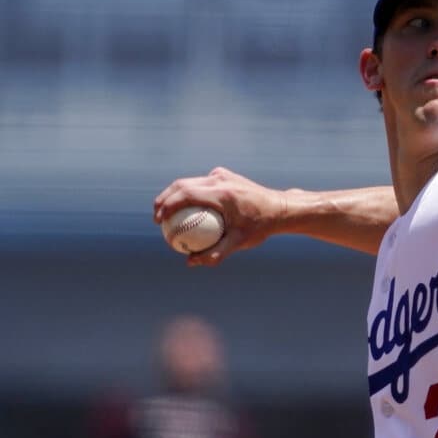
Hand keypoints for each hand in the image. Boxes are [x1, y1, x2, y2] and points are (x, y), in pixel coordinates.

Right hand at [153, 167, 286, 265]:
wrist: (280, 208)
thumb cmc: (261, 226)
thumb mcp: (239, 242)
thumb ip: (215, 253)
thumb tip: (191, 262)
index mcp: (222, 192)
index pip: (186, 194)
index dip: (167, 205)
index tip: (158, 220)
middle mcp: (220, 178)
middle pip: (182, 185)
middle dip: (164, 199)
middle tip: (157, 218)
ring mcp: (222, 175)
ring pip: (190, 182)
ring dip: (174, 195)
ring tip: (165, 214)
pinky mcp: (224, 175)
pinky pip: (201, 184)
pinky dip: (189, 195)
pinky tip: (185, 211)